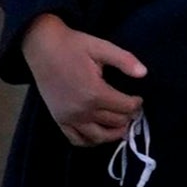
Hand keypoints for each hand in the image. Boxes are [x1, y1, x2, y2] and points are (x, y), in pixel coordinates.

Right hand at [23, 13, 144, 147]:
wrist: (42, 47)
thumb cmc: (72, 45)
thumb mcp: (100, 47)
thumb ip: (124, 60)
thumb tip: (144, 73)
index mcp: (95, 92)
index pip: (125, 107)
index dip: (137, 104)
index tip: (138, 99)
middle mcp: (83, 110)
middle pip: (115, 122)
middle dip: (128, 117)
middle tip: (132, 110)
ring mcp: (69, 118)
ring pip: (98, 137)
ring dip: (113, 134)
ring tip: (121, 126)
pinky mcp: (59, 120)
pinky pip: (77, 140)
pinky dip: (90, 141)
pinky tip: (98, 134)